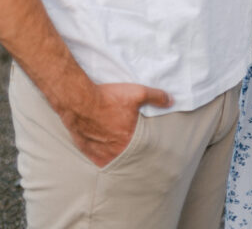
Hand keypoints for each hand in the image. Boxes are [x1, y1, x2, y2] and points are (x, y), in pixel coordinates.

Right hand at [58, 80, 172, 167]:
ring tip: (116, 144)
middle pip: (128, 154)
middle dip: (130, 149)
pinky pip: (98, 158)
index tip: (144, 141)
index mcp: (130, 140)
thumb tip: (171, 100)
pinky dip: (101, 154)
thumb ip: (156, 97)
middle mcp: (116, 151)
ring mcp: (101, 154)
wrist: (81, 101)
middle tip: (129, 142)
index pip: (143, 148)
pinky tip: (103, 147)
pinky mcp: (88, 152)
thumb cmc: (108, 98)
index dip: (144, 144)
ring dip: (116, 153)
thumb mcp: (137, 93)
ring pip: (113, 158)